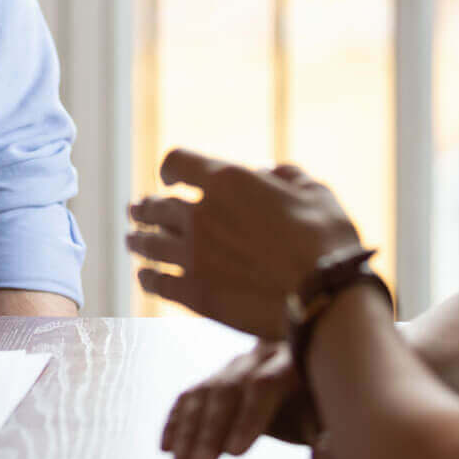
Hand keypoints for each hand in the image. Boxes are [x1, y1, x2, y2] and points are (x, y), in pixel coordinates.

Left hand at [129, 150, 361, 338]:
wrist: (325, 296)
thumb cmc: (327, 239)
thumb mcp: (315, 191)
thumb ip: (286, 176)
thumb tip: (270, 173)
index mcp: (226, 181)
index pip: (177, 162)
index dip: (171, 168)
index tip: (170, 178)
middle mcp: (200, 215)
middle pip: (156, 206)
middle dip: (145, 207)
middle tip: (136, 210)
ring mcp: (193, 256)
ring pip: (150, 243)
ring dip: (138, 239)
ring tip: (131, 240)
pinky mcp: (195, 294)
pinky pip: (158, 282)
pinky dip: (148, 277)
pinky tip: (145, 276)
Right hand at [161, 338, 317, 458]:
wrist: (309, 366)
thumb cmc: (321, 399)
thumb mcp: (331, 416)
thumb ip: (331, 439)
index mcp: (290, 362)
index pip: (264, 386)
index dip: (248, 418)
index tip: (235, 453)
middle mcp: (256, 358)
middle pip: (228, 390)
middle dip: (212, 431)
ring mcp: (233, 365)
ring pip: (204, 392)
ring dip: (189, 429)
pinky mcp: (216, 377)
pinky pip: (190, 395)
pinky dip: (176, 420)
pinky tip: (167, 447)